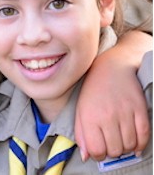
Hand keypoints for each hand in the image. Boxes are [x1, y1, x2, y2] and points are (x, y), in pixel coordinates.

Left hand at [75, 36, 150, 160]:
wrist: (111, 68)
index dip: (98, 156)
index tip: (99, 152)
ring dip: (126, 149)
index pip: (96, 150)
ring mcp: (125, 113)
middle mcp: (107, 117)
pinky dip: (140, 144)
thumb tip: (86, 156)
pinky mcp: (139, 110)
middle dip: (112, 153)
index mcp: (90, 118)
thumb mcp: (80, 111)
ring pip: (129, 145)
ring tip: (121, 142)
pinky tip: (135, 145)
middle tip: (111, 145)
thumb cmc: (92, 91)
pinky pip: (144, 136)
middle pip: (115, 150)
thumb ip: (81, 135)